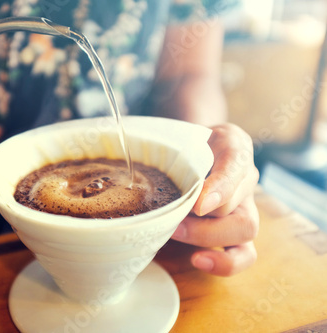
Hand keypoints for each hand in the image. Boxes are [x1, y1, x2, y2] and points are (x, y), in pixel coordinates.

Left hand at [171, 123, 259, 275]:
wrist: (190, 147)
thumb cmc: (184, 145)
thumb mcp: (179, 136)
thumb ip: (179, 153)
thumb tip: (177, 191)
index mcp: (233, 146)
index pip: (235, 161)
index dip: (220, 187)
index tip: (199, 206)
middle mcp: (245, 177)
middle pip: (237, 200)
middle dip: (204, 221)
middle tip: (173, 222)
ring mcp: (244, 205)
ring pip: (246, 229)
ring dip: (209, 237)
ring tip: (177, 234)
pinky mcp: (237, 231)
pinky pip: (244, 253)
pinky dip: (225, 262)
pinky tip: (199, 260)